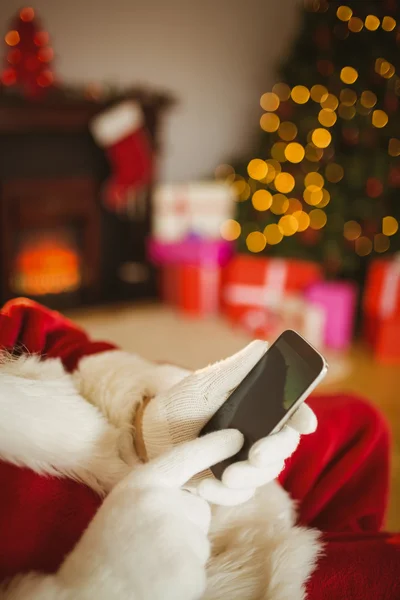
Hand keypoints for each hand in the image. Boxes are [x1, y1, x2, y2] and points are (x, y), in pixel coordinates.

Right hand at [57, 430, 243, 599]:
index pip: (184, 457)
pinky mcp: (188, 570)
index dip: (213, 445)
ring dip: (183, 557)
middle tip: (151, 547)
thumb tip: (195, 491)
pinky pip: (198, 571)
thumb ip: (156, 494)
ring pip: (200, 543)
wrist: (86, 597)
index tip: (236, 437)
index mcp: (141, 485)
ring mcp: (177, 536)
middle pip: (199, 509)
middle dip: (187, 527)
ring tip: (149, 567)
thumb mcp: (124, 506)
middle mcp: (162, 503)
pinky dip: (183, 582)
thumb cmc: (102, 554)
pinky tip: (157, 584)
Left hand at [140, 341, 316, 505]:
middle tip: (256, 455)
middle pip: (284, 448)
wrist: (151, 432)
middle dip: (274, 452)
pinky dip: (224, 495)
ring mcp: (245, 462)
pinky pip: (237, 496)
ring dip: (248, 478)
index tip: (305, 423)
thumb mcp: (206, 382)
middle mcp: (259, 436)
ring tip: (225, 475)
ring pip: (263, 475)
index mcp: (261, 409)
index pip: (292, 413)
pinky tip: (204, 486)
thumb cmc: (183, 401)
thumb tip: (262, 347)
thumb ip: (235, 370)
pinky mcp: (228, 484)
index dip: (303, 417)